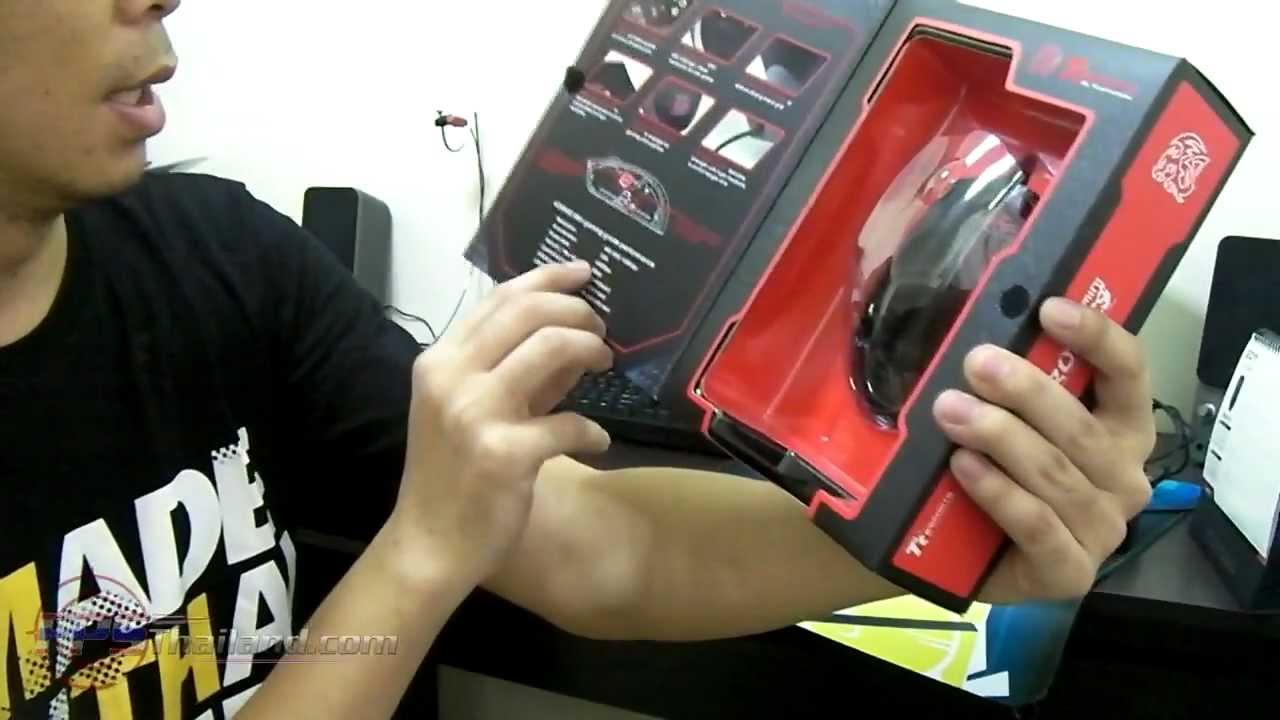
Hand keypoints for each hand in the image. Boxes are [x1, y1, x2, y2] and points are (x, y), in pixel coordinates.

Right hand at [391, 261, 613, 585]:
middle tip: (602, 329)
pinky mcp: (504, 454)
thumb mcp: (470, 411)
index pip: (499, 299)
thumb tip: (571, 337)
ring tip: (604, 364)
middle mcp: (452, 377)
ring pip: (551, 347)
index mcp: (440, 360)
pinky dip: (591, 430)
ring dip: (590, 349)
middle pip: (528, 312)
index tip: (584, 272)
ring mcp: (475, 414)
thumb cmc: (451, 476)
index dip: (547, 277)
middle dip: (577, 310)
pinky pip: (569, 423)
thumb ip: (517, 373)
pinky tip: (596, 440)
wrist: (429, 545)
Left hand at [933, 298, 1155, 603]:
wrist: (966, 553)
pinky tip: (963, 466)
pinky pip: (1036, 525)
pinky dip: (998, 492)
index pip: (1128, 373)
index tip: (1049, 308)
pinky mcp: (1070, 572)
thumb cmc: (996, 470)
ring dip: (1000, 436)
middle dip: (1026, 390)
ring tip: (949, 410)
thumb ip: (1009, 381)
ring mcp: (1102, 529)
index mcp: (1123, 427)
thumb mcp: (1009, 419)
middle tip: (976, 363)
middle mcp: (1124, 477)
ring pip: (1056, 474)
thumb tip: (977, 328)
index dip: (1096, 337)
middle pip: (1082, 426)